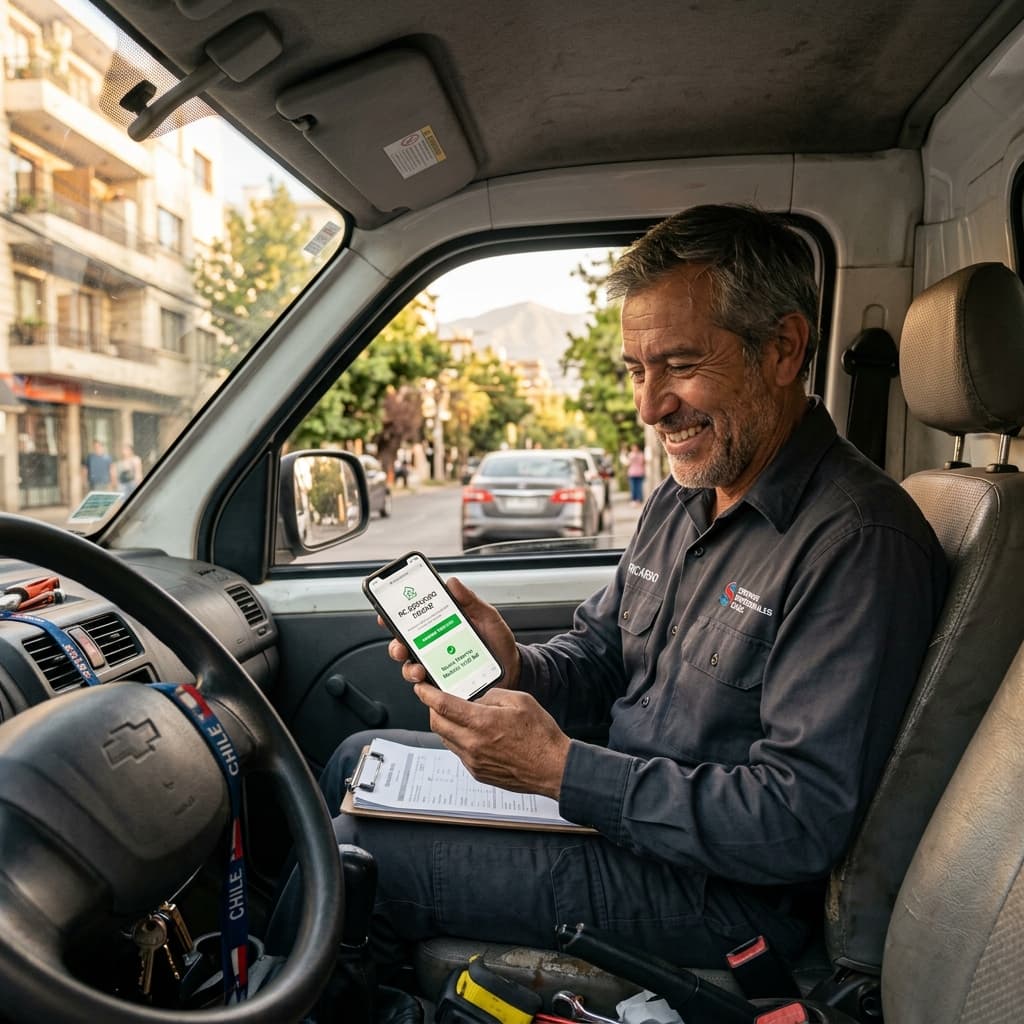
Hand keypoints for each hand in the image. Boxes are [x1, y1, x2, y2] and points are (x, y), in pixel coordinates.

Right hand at [382, 577, 520, 687]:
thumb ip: (470, 601)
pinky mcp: (445, 689)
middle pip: (404, 647)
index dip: (394, 618)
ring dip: (409, 669)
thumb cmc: (498, 642)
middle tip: (400, 646)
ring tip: (418, 669)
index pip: (411, 622)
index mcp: (440, 628)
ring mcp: (437, 669)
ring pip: (411, 670)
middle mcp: (433, 648)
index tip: (386, 615)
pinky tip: (430, 685)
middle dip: (396, 647)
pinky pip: (429, 691)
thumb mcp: (487, 617)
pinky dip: (425, 689)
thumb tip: (452, 582)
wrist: (514, 669)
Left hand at [414, 684, 570, 799]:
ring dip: (445, 725)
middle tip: (437, 699)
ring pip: (446, 739)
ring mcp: (473, 761)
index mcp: (482, 723)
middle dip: (432, 709)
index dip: (427, 694)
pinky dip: (458, 739)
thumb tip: (477, 700)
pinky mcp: (478, 772)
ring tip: (457, 715)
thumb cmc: (541, 735)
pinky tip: (473, 733)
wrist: (553, 768)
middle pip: (437, 723)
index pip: (443, 706)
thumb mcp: (519, 700)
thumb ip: (492, 696)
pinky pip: (458, 752)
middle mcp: (473, 744)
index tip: (421, 687)